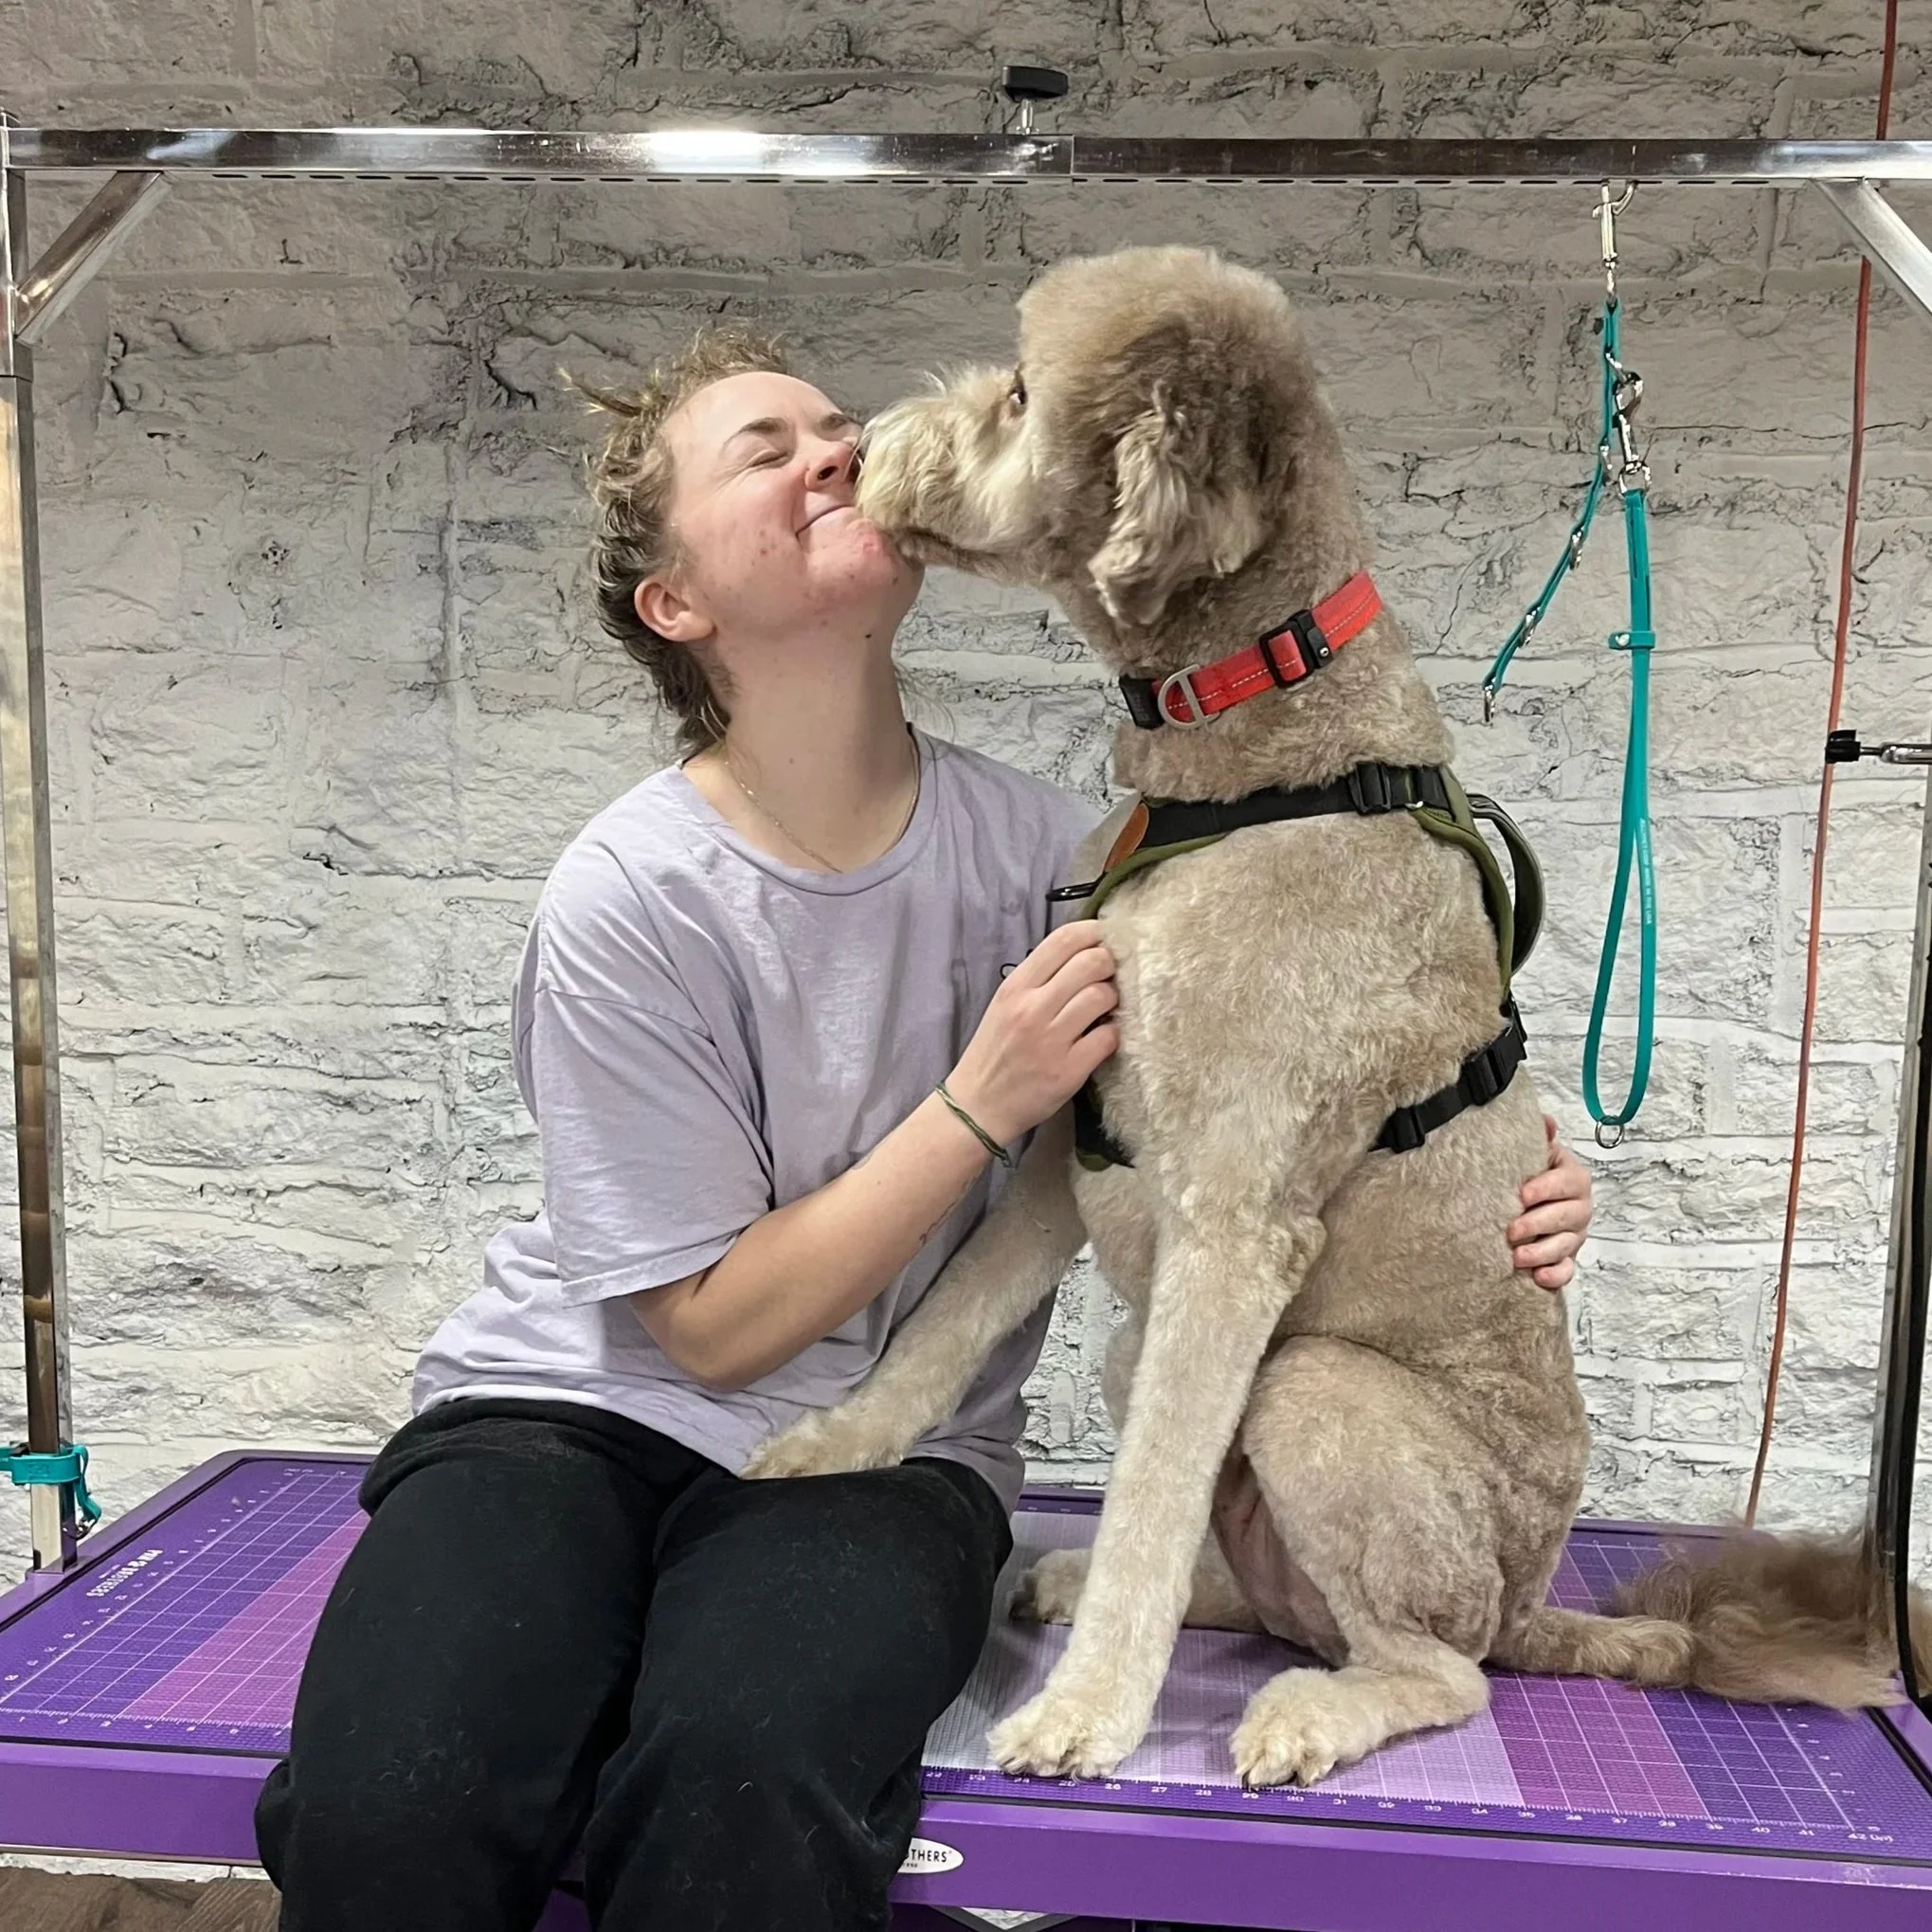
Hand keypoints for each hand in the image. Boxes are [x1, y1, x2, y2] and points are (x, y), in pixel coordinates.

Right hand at [945, 921, 1118, 1146]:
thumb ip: (1040, 979)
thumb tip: (1084, 954)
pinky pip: (1108, 1037)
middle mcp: (1032, 1008)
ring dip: (1113, 999)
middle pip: (1091, 962)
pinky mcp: (1069, 1071)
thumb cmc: (994, 1051)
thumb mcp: (1005, 1004)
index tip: (1104, 939)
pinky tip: (1102, 1037)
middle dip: (1109, 964)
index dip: (1093, 932)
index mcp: (1016, 987)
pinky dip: (1112, 1034)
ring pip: (1103, 996)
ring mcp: (1051, 1040)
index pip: (1063, 940)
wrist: (978, 1106)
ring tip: (1104, 1009)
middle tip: (1108, 977)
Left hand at [1509, 1116, 1592, 1290]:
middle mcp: (1579, 1207)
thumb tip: (1545, 1121)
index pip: (1567, 1182)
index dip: (1545, 1188)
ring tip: (1517, 1257)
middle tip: (1512, 1230)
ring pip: (1565, 1246)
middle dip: (1538, 1224)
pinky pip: (1567, 1270)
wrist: (1533, 1200)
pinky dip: (1555, 1276)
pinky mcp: (1568, 1258)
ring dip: (1542, 1253)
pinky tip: (1538, 1277)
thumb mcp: (1537, 1154)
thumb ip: (1540, 1139)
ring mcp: (1575, 1235)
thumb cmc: (1534, 1176)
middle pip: (1566, 1217)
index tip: (1522, 1194)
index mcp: (1574, 1178)